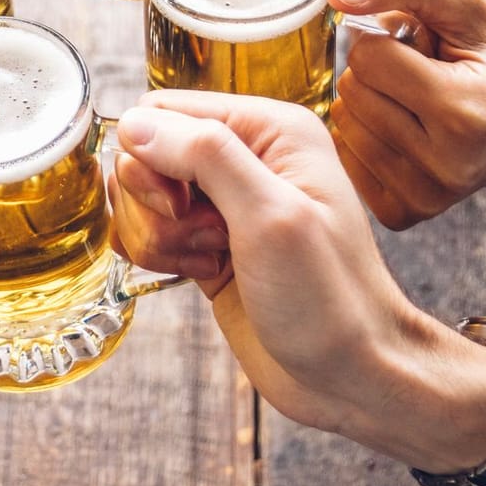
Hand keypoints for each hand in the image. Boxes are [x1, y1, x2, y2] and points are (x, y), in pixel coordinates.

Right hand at [110, 90, 485, 473]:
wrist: (350, 376)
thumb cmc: (329, 300)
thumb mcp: (270, 217)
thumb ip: (204, 155)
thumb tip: (135, 125)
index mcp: (271, 130)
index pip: (163, 109)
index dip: (152, 156)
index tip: (180, 205)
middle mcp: (246, 157)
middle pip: (143, 154)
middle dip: (153, 203)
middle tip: (203, 237)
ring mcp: (224, 203)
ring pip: (141, 197)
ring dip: (157, 235)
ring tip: (207, 261)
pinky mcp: (207, 243)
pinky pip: (150, 231)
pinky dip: (159, 254)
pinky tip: (198, 275)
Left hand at [327, 0, 485, 229]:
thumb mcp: (466, 5)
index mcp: (465, 111)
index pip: (368, 58)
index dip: (385, 41)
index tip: (421, 49)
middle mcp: (446, 164)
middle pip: (353, 93)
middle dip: (375, 72)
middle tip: (420, 77)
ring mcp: (425, 196)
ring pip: (343, 126)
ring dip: (367, 103)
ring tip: (414, 102)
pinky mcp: (404, 214)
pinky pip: (344, 160)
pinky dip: (363, 138)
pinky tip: (401, 132)